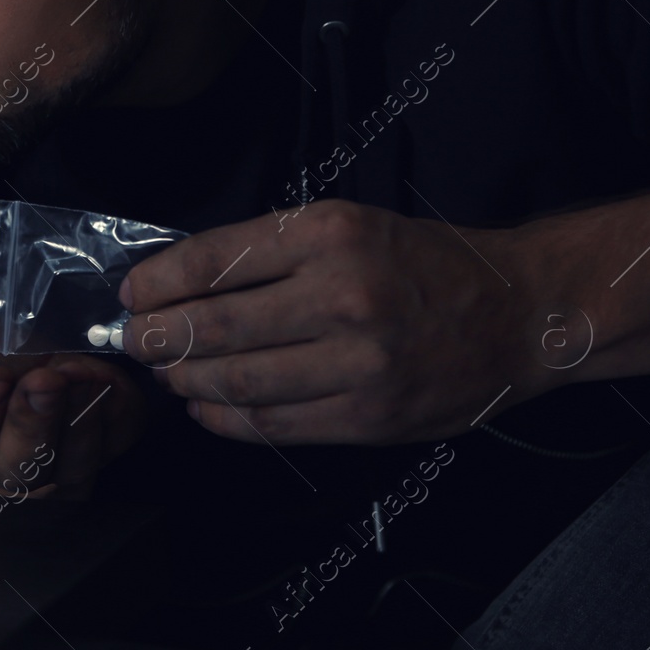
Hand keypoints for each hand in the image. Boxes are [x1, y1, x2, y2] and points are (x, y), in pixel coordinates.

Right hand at [0, 309, 143, 497]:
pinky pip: (117, 442)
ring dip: (79, 423)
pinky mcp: (108, 442)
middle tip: (42, 382)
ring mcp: (62, 462)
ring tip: (79, 380)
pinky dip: (117, 414)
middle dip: (33, 425)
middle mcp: (8, 462)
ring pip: (73, 463)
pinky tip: (108, 382)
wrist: (25, 355)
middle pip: (21, 466)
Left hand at [120, 199, 540, 444]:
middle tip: (132, 342)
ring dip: (185, 380)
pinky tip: (205, 408)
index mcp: (331, 235)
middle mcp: (342, 295)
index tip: (131, 295)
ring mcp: (358, 363)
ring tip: (166, 372)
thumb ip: (270, 250)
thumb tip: (180, 282)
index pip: (215, 260)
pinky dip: (225, 419)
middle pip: (215, 326)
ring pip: (237, 381)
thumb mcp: (348, 224)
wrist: (518, 315)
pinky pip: (273, 424)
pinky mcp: (369, 418)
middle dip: (157, 338)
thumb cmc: (422, 263)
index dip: (158, 282)